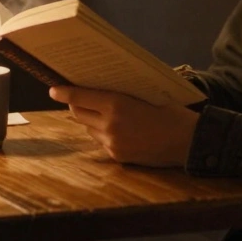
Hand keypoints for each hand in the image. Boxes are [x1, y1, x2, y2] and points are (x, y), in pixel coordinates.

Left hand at [49, 86, 199, 167]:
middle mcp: (110, 125)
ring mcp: (112, 143)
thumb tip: (99, 84)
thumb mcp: (145, 93)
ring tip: (101, 111)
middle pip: (78, 113)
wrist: (188, 141)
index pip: (79, 97)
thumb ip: (120, 91)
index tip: (53, 89)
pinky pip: (101, 141)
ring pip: (89, 128)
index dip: (63, 92)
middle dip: (75, 104)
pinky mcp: (118, 156)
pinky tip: (117, 127)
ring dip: (90, 119)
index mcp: (117, 104)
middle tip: (77, 96)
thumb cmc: (170, 110)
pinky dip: (103, 132)